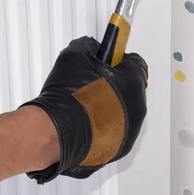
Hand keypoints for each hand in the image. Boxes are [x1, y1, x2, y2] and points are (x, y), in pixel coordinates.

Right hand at [20, 36, 147, 183]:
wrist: (56, 131)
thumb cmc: (69, 96)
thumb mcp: (75, 54)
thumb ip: (89, 47)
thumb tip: (91, 48)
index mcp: (133, 81)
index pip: (135, 62)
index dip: (117, 60)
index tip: (106, 61)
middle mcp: (137, 106)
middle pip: (131, 87)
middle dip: (115, 84)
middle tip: (92, 83)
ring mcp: (129, 130)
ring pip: (124, 111)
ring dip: (110, 106)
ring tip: (85, 104)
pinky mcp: (118, 147)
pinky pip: (115, 130)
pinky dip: (104, 126)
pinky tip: (85, 122)